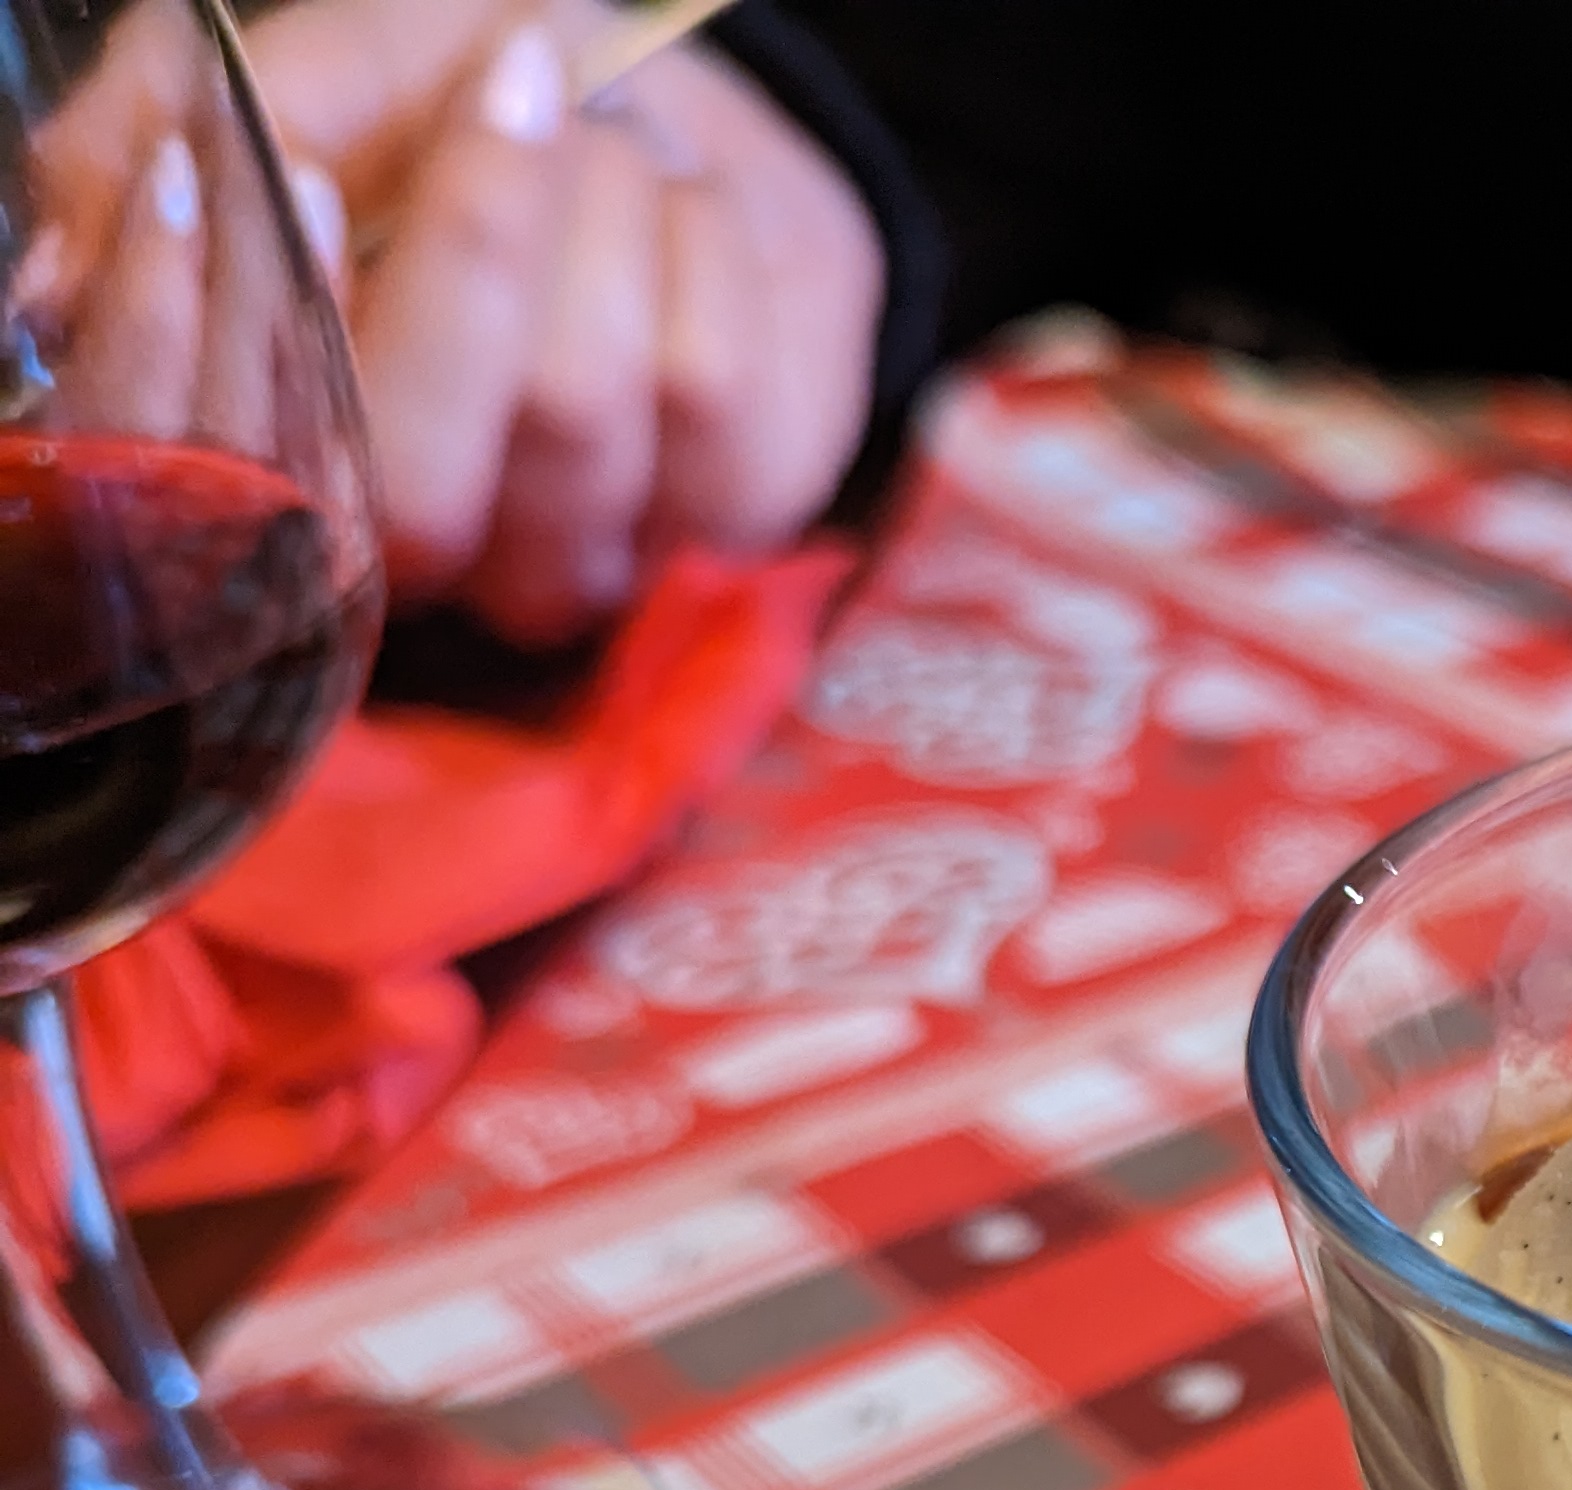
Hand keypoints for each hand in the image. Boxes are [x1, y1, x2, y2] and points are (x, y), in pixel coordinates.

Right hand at [38, 0, 886, 640]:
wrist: (658, 103)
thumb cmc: (445, 91)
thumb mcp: (297, 69)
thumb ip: (173, 141)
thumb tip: (55, 273)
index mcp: (272, 445)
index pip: (208, 478)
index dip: (241, 345)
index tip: (288, 170)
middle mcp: (414, 542)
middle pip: (418, 485)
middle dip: (469, 256)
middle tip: (508, 90)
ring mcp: (570, 553)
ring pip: (573, 413)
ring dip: (593, 219)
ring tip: (596, 134)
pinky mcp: (721, 521)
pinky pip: (708, 391)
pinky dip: (696, 247)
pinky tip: (678, 204)